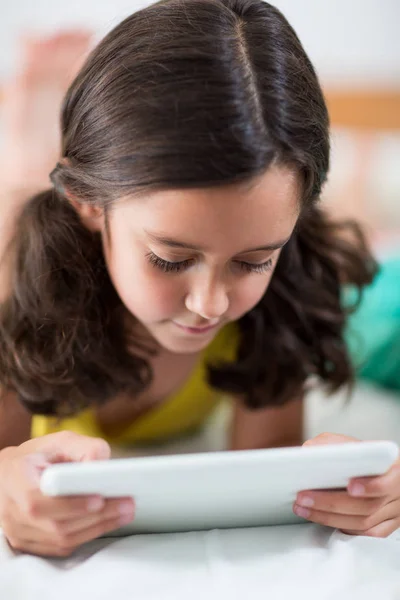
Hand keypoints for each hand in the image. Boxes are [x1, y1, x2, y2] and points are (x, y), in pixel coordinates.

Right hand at [0, 431, 134, 556]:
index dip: (69, 504)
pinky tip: (107, 522)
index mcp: (15, 479)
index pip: (38, 501)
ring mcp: (17, 531)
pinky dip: (87, 535)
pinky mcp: (28, 544)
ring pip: (60, 539)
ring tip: (124, 512)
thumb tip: (101, 466)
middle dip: (96, 516)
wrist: (12, 474)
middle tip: (126, 504)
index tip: (99, 498)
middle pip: (56, 524)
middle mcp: (11, 510)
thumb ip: (83, 448)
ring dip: (97, 527)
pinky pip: (60, 547)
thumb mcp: (60, 441)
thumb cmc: (38, 456)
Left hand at [293, 433, 399, 536]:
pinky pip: (365, 534)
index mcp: (395, 469)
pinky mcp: (386, 526)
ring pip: (363, 523)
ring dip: (328, 517)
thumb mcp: (353, 444)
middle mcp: (398, 494)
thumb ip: (333, 443)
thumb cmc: (366, 456)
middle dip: (330, 503)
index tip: (350, 486)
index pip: (386, 482)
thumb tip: (309, 449)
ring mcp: (394, 513)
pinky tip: (321, 519)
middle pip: (367, 506)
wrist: (381, 471)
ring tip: (303, 508)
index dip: (370, 486)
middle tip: (304, 497)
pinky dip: (342, 528)